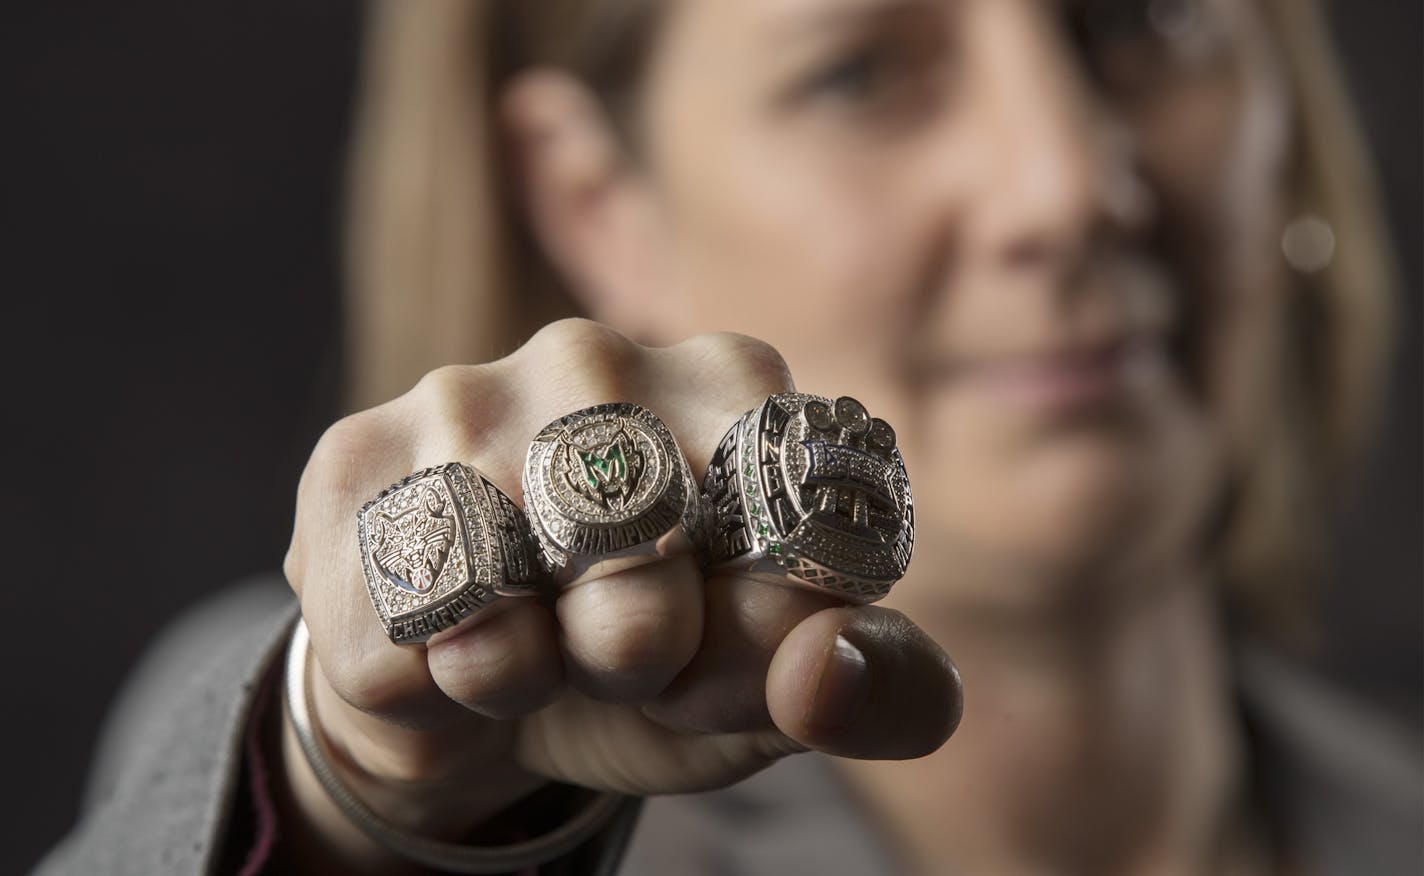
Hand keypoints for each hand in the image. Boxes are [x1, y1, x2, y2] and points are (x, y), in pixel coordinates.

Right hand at [280, 319, 961, 862]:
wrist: (482, 684)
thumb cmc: (660, 661)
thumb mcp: (783, 684)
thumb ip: (876, 686)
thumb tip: (825, 672)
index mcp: (735, 384)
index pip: (782, 538)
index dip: (747, 645)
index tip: (715, 654)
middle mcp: (598, 354)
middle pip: (637, 567)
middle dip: (631, 658)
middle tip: (615, 654)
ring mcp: (465, 393)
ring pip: (499, 603)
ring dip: (519, 675)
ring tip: (529, 644)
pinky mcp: (353, 459)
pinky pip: (392, 638)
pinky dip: (428, 692)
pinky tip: (443, 642)